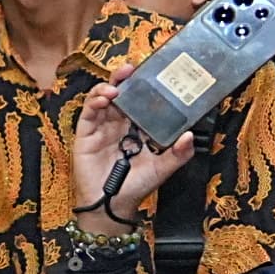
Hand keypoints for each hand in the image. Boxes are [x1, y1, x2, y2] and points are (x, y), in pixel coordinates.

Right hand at [69, 76, 195, 233]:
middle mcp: (118, 124)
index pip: (140, 100)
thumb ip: (178, 154)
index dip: (143, 85)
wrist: (112, 205)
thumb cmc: (136, 186)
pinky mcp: (85, 134)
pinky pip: (88, 113)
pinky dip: (95, 101)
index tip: (151, 72)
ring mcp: (101, 127)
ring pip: (102, 98)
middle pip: (120, 94)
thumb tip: (188, 136)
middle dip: (123, 78)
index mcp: (137, 128)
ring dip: (108, 87)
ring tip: (117, 85)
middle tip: (131, 68)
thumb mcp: (162, 169)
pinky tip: (104, 98)